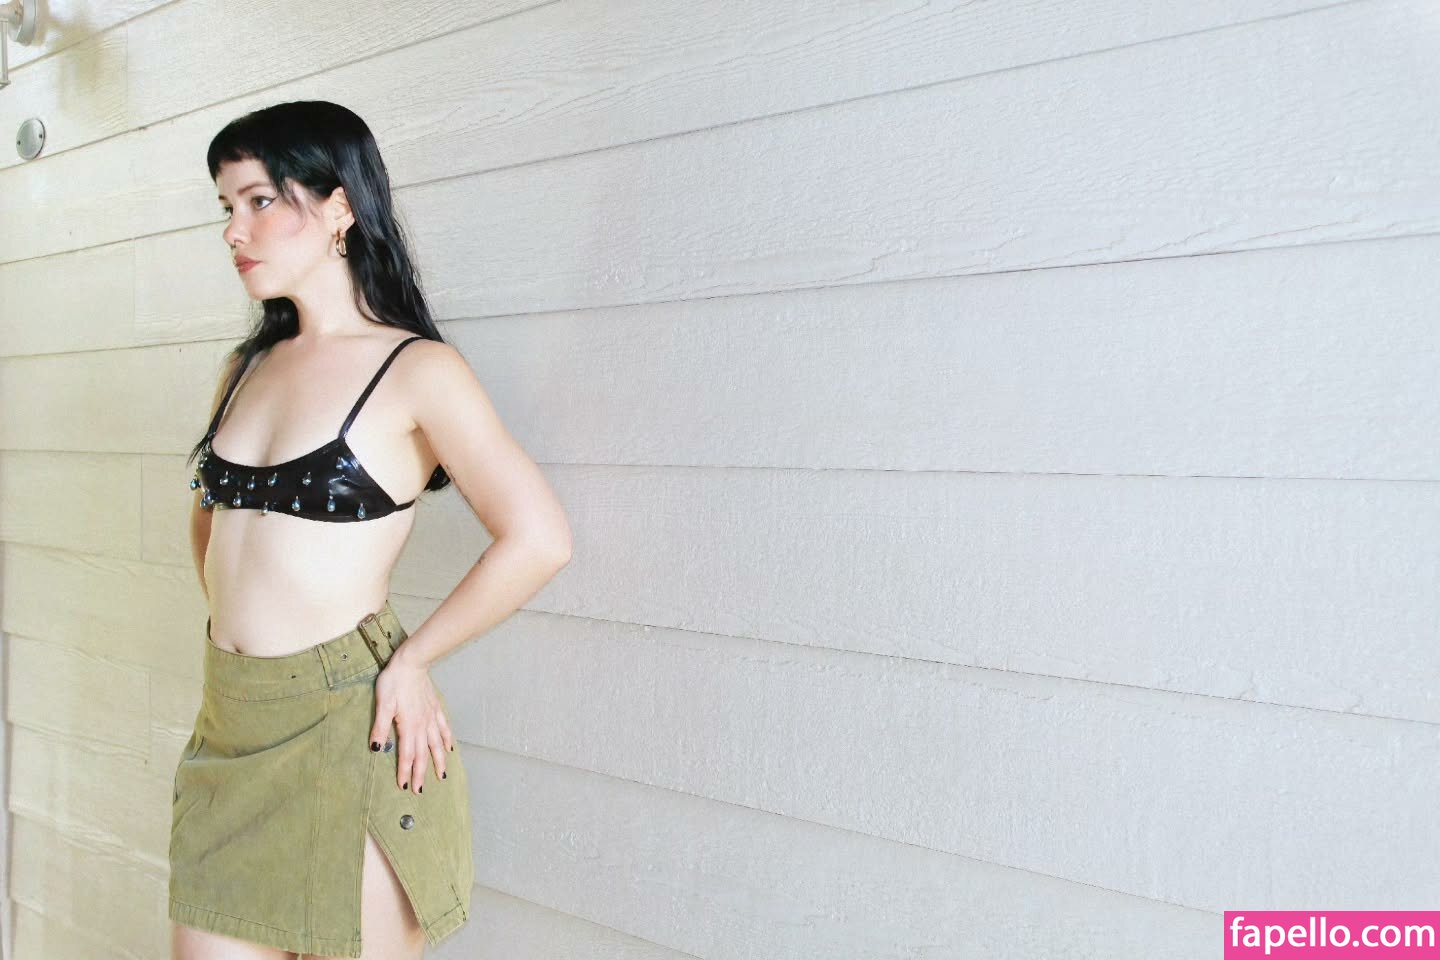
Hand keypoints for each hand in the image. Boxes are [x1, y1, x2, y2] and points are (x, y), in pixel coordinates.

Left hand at [370, 646, 454, 794]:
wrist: (412, 662)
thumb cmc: (394, 681)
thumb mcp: (382, 704)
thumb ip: (380, 728)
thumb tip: (376, 750)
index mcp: (409, 726)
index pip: (407, 755)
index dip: (405, 771)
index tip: (404, 786)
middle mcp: (423, 725)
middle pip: (423, 754)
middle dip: (421, 773)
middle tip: (420, 791)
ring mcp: (431, 717)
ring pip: (437, 744)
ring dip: (439, 761)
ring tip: (441, 776)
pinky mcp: (435, 708)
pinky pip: (444, 728)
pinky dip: (447, 740)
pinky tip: (450, 748)